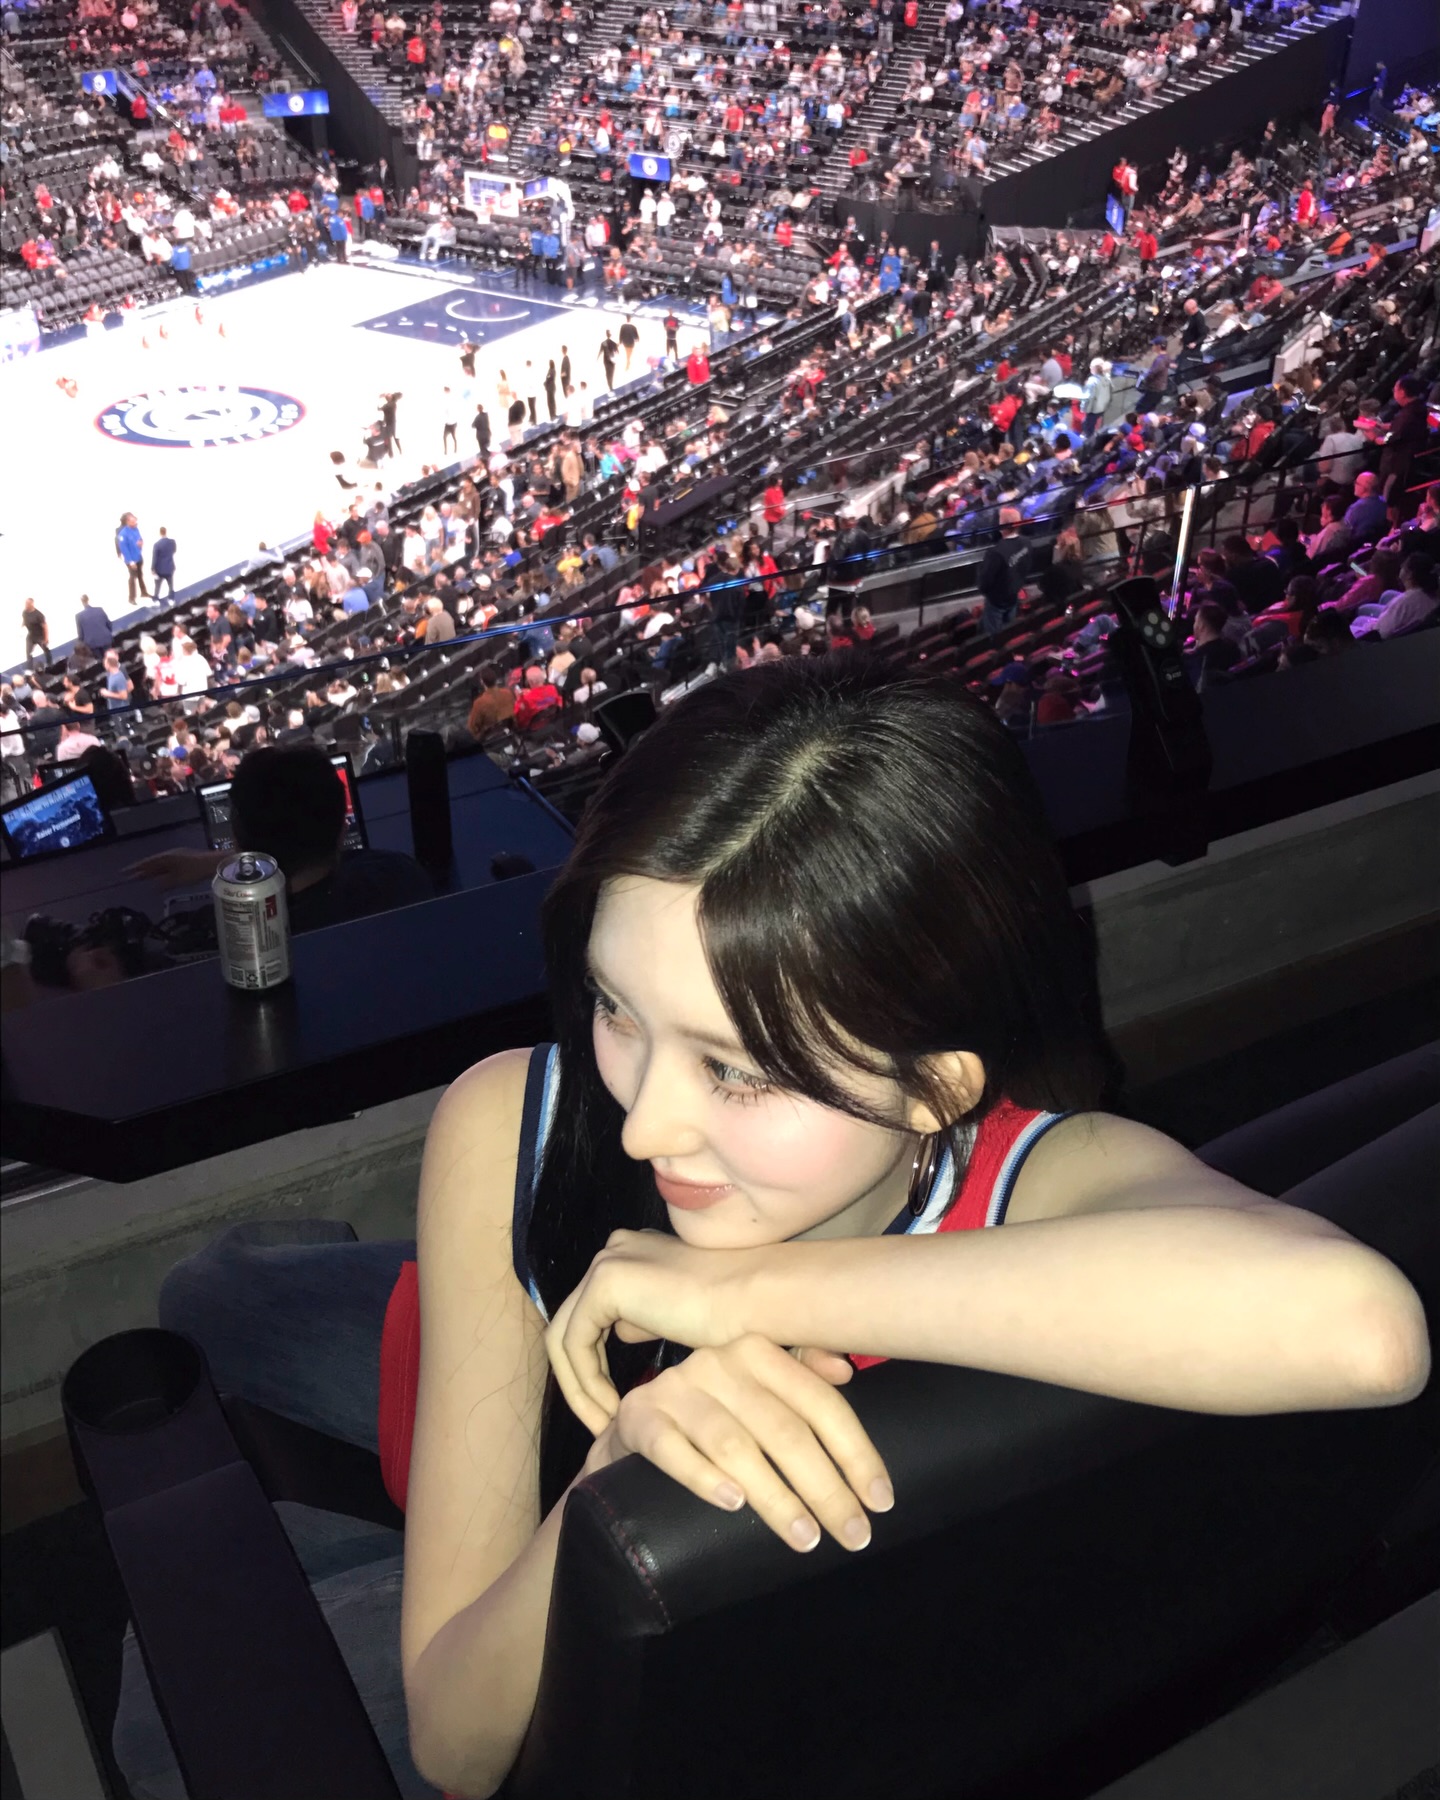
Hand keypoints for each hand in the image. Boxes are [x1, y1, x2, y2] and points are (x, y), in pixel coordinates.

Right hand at [125, 848, 226, 888]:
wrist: (213, 864)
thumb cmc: (195, 871)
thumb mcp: (178, 879)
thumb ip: (164, 883)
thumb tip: (153, 888)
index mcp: (166, 857)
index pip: (147, 863)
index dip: (135, 868)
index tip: (124, 872)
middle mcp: (169, 855)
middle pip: (152, 864)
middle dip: (141, 870)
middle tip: (129, 877)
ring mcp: (177, 857)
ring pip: (160, 865)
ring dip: (150, 872)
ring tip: (140, 878)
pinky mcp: (184, 861)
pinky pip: (167, 867)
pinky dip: (160, 873)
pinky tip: (158, 878)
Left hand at [545, 1227, 761, 1433]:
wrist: (761, 1299)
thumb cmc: (738, 1316)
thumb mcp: (680, 1318)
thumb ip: (647, 1318)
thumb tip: (623, 1329)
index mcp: (633, 1254)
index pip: (593, 1315)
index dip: (595, 1366)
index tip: (615, 1410)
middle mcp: (615, 1250)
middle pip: (572, 1324)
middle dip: (580, 1380)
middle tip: (600, 1424)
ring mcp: (608, 1261)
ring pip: (565, 1335)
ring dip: (580, 1387)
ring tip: (606, 1425)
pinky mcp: (607, 1281)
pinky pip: (574, 1342)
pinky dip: (585, 1381)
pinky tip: (612, 1410)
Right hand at [582, 1333, 892, 1553]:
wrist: (630, 1432)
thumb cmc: (708, 1420)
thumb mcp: (755, 1396)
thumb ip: (800, 1382)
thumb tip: (847, 1372)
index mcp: (757, 1352)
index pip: (818, 1403)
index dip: (854, 1453)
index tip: (880, 1500)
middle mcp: (718, 1362)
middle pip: (784, 1429)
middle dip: (826, 1488)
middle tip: (854, 1535)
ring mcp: (675, 1388)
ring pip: (735, 1445)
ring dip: (776, 1496)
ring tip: (805, 1537)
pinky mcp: (638, 1417)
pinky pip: (673, 1449)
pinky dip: (704, 1478)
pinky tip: (733, 1504)